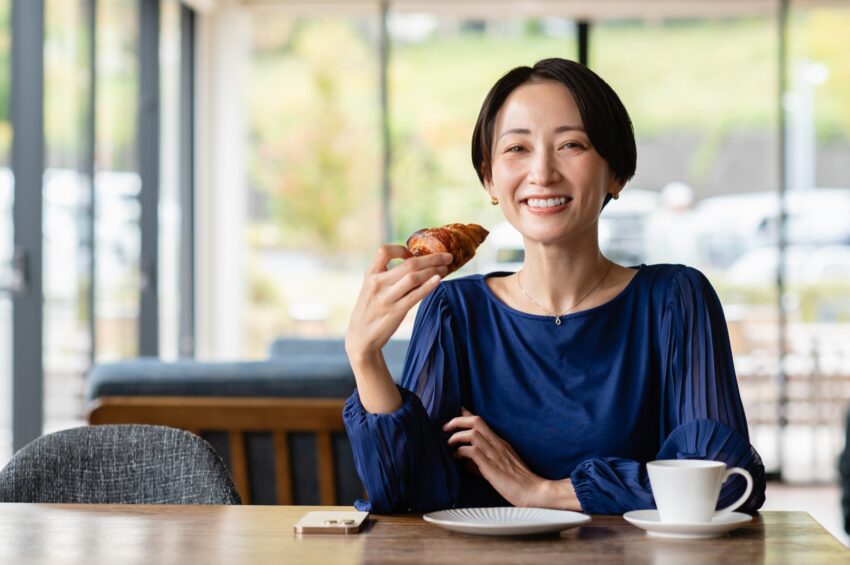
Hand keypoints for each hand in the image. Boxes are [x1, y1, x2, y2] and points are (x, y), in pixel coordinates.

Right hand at [345, 245, 451, 359]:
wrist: (361, 335)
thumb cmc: (370, 308)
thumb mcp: (371, 287)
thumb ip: (387, 275)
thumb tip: (417, 262)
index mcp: (370, 274)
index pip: (384, 251)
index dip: (401, 249)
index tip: (413, 253)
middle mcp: (377, 283)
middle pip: (408, 264)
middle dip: (432, 258)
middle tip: (447, 256)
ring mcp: (386, 298)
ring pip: (414, 278)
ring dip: (433, 271)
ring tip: (445, 269)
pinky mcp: (396, 311)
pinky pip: (416, 296)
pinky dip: (429, 286)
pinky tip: (438, 280)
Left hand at [444, 407, 548, 507]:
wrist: (534, 492)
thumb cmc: (518, 482)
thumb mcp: (499, 467)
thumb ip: (482, 462)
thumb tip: (465, 462)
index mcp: (500, 443)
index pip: (482, 422)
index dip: (466, 415)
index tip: (454, 414)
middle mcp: (497, 444)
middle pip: (476, 421)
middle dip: (457, 420)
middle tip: (446, 428)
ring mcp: (495, 454)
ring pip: (473, 432)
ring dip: (457, 436)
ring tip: (449, 443)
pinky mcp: (492, 466)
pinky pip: (473, 451)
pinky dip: (461, 451)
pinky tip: (457, 457)